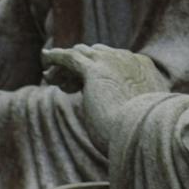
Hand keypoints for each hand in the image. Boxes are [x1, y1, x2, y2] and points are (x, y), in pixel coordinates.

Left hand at [42, 44, 170, 133]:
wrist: (144, 134)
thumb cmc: (143, 135)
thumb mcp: (140, 116)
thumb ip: (131, 107)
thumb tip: (118, 116)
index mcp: (143, 68)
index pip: (114, 59)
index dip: (97, 70)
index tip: (83, 87)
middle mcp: (129, 59)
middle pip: (97, 53)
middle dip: (81, 66)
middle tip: (67, 86)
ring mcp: (112, 62)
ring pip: (82, 54)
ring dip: (66, 65)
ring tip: (51, 78)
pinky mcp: (94, 70)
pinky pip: (70, 57)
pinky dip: (56, 57)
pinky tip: (45, 59)